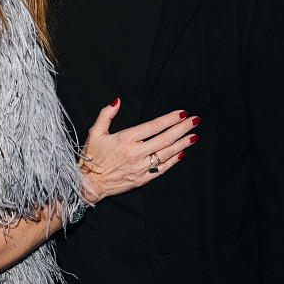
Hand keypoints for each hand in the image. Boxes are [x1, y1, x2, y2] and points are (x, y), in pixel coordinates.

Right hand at [80, 99, 199, 203]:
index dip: (170, 119)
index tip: (182, 113)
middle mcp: (136, 152)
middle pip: (165, 138)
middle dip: (182, 129)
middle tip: (195, 121)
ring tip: (194, 136)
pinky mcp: (142, 178)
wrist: (89, 183)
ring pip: (166, 153)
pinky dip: (173, 161)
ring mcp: (140, 166)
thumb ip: (106, 114)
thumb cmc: (92, 157)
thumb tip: (116, 101)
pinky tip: (182, 153)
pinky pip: (162, 168)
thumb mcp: (95, 132)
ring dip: (182, 144)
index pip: (154, 126)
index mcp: (126, 139)